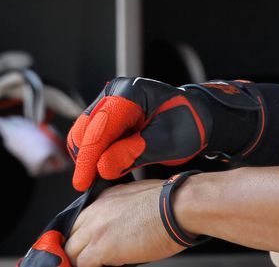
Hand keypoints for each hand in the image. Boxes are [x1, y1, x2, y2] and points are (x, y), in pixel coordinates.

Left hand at [64, 180, 185, 266]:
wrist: (178, 206)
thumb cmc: (170, 203)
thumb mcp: (138, 198)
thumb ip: (122, 211)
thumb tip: (121, 228)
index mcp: (105, 198)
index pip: (79, 222)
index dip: (80, 239)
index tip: (84, 249)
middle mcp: (96, 211)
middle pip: (71, 236)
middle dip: (75, 251)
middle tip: (86, 262)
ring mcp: (96, 229)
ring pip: (70, 251)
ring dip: (78, 261)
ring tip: (92, 266)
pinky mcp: (102, 247)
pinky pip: (80, 264)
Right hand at [67, 77, 209, 189]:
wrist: (196, 119)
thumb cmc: (187, 127)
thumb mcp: (167, 143)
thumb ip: (134, 153)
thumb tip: (102, 167)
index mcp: (130, 93)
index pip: (100, 127)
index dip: (88, 158)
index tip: (82, 183)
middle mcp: (113, 93)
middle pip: (84, 129)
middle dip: (87, 159)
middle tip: (95, 185)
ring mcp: (107, 102)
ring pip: (83, 134)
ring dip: (89, 157)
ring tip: (108, 174)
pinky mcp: (105, 115)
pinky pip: (90, 137)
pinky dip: (94, 154)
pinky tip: (109, 165)